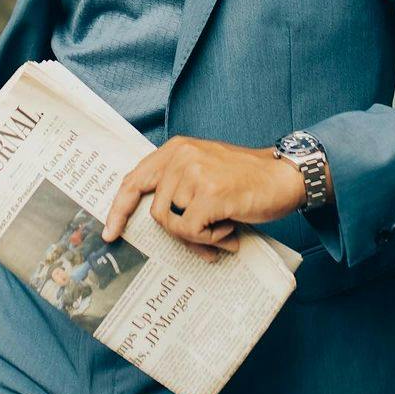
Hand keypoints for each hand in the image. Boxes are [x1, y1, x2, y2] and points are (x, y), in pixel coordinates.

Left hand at [101, 135, 309, 261]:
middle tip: (203, 243)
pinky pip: (192, 231)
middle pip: (155, 212)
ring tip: (224, 230)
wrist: (284, 176)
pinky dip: (211, 239)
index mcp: (175, 149)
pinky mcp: (209, 193)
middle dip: (177, 234)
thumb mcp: (205, 170)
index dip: (118, 208)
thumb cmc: (246, 179)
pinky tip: (230, 229)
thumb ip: (178, 187)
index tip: (110, 231)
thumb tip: (154, 222)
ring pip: (173, 224)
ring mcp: (194, 173)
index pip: (134, 180)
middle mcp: (181, 157)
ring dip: (199, 236)